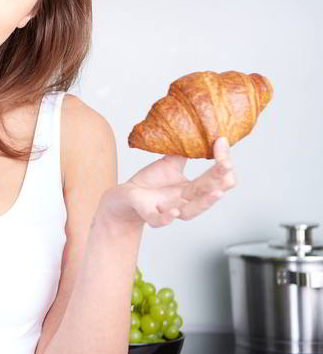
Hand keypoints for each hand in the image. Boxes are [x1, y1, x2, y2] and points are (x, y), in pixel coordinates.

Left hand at [98, 136, 236, 228]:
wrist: (127, 195)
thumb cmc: (151, 182)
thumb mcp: (170, 163)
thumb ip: (185, 152)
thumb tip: (198, 132)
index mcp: (193, 189)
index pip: (216, 178)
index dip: (221, 163)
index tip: (220, 140)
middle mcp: (185, 202)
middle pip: (209, 193)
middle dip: (219, 180)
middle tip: (226, 165)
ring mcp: (168, 210)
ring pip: (190, 211)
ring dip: (205, 203)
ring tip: (217, 193)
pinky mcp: (149, 215)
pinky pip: (159, 220)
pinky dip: (167, 219)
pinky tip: (174, 213)